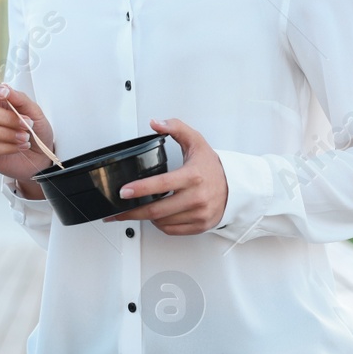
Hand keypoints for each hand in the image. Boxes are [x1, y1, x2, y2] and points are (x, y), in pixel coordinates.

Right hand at [0, 79, 55, 186]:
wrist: (42, 158)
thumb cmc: (36, 133)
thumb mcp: (35, 113)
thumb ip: (20, 99)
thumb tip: (5, 88)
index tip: (5, 94)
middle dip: (9, 118)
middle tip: (27, 124)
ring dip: (8, 134)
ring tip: (25, 138)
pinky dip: (7, 147)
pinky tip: (19, 147)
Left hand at [103, 117, 228, 234]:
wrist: (234, 186)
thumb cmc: (211, 166)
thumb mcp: (195, 141)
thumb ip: (175, 127)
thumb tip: (155, 123)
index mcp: (193, 176)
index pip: (161, 184)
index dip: (140, 189)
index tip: (123, 192)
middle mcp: (197, 197)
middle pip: (157, 210)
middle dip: (132, 211)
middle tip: (118, 210)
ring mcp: (199, 214)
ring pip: (162, 222)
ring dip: (146, 217)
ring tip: (137, 210)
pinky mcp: (200, 226)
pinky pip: (172, 230)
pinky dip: (160, 225)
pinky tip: (155, 217)